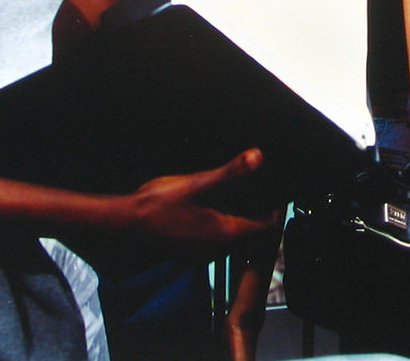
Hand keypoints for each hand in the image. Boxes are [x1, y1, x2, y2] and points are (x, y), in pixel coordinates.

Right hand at [125, 148, 273, 247]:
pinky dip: (224, 227)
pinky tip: (216, 212)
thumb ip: (230, 171)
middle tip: (267, 197)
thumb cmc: (160, 204)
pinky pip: (216, 240)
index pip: (264, 226)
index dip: (276, 211)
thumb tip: (257, 157)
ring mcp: (203, 252)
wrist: (127, 223)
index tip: (282, 197)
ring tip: (246, 202)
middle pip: (251, 234)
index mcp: (226, 232)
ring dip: (241, 223)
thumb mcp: (198, 183)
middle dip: (260, 217)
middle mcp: (218, 247)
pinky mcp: (190, 251)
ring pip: (233, 239)